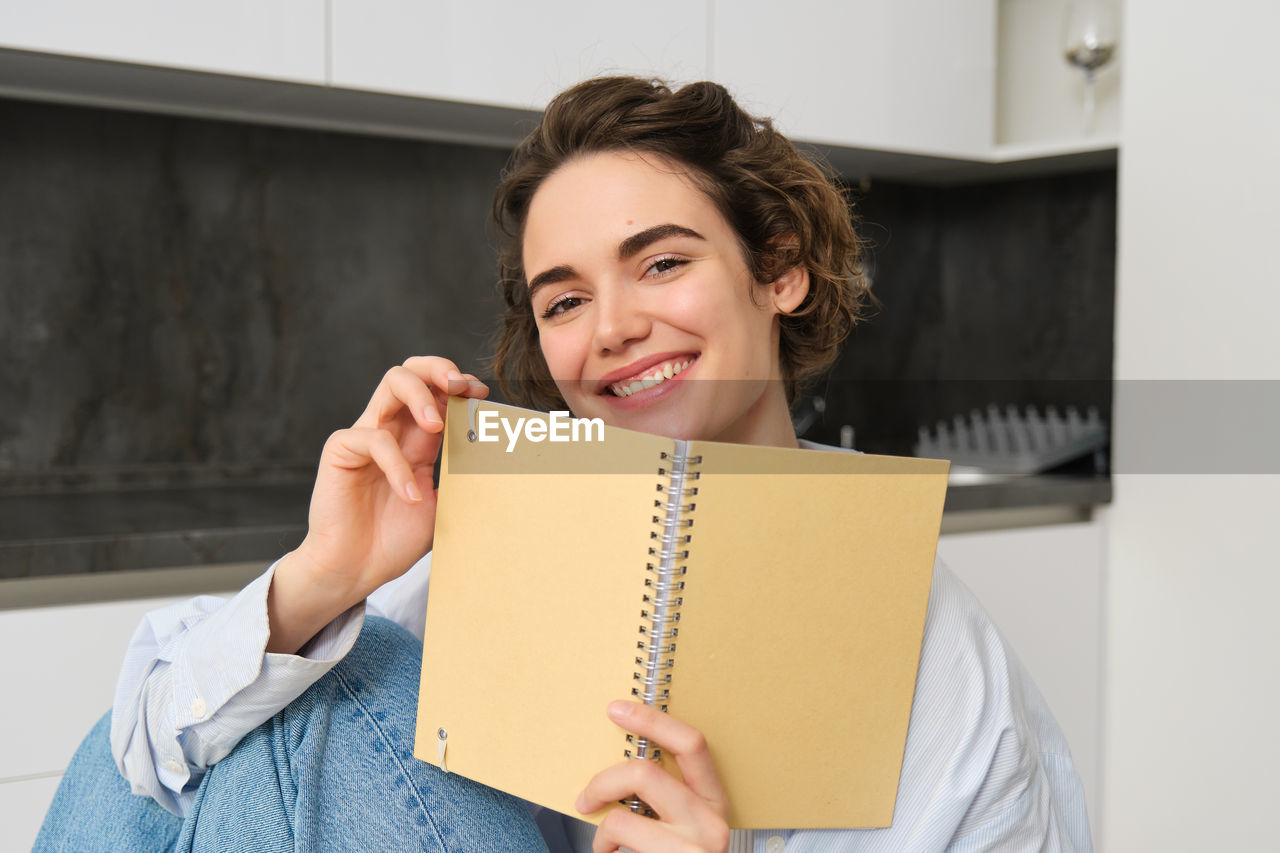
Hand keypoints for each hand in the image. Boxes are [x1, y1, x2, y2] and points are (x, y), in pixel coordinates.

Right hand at [267, 356, 487, 652]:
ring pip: (391, 383)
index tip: (482, 395)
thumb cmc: (393, 540)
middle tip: (461, 388)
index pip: (436, 391)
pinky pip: (374, 439)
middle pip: (411, 371)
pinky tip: (410, 495)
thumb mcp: (441, 505)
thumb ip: (460, 478)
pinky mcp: (341, 451)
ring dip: (421, 396)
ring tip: (437, 425)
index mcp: (416, 440)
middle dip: (439, 369)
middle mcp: (391, 429)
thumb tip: (499, 458)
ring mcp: (365, 436)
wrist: (355, 571)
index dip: (460, 385)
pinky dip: (398, 464)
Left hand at [577, 701, 730, 852]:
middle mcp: (712, 824)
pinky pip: (618, 845)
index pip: (692, 743)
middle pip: (645, 772)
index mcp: (715, 801)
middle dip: (603, 780)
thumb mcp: (680, 828)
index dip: (651, 719)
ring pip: (623, 817)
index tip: (616, 709)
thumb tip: (617, 763)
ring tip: (606, 849)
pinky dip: (605, 852)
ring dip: (602, 833)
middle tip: (584, 798)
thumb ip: (660, 798)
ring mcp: (693, 851)